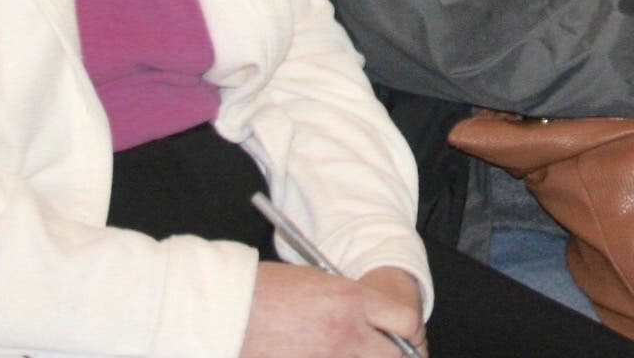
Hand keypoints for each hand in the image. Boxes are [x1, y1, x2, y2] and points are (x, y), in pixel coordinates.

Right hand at [243, 262, 420, 357]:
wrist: (224, 310)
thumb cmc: (265, 291)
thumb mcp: (318, 283)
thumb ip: (351, 304)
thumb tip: (373, 324)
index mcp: (349, 299)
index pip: (405, 320)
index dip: (409, 331)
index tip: (405, 336)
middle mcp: (344, 332)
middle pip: (394, 356)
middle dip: (395, 355)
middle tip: (389, 353)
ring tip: (352, 351)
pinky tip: (321, 354)